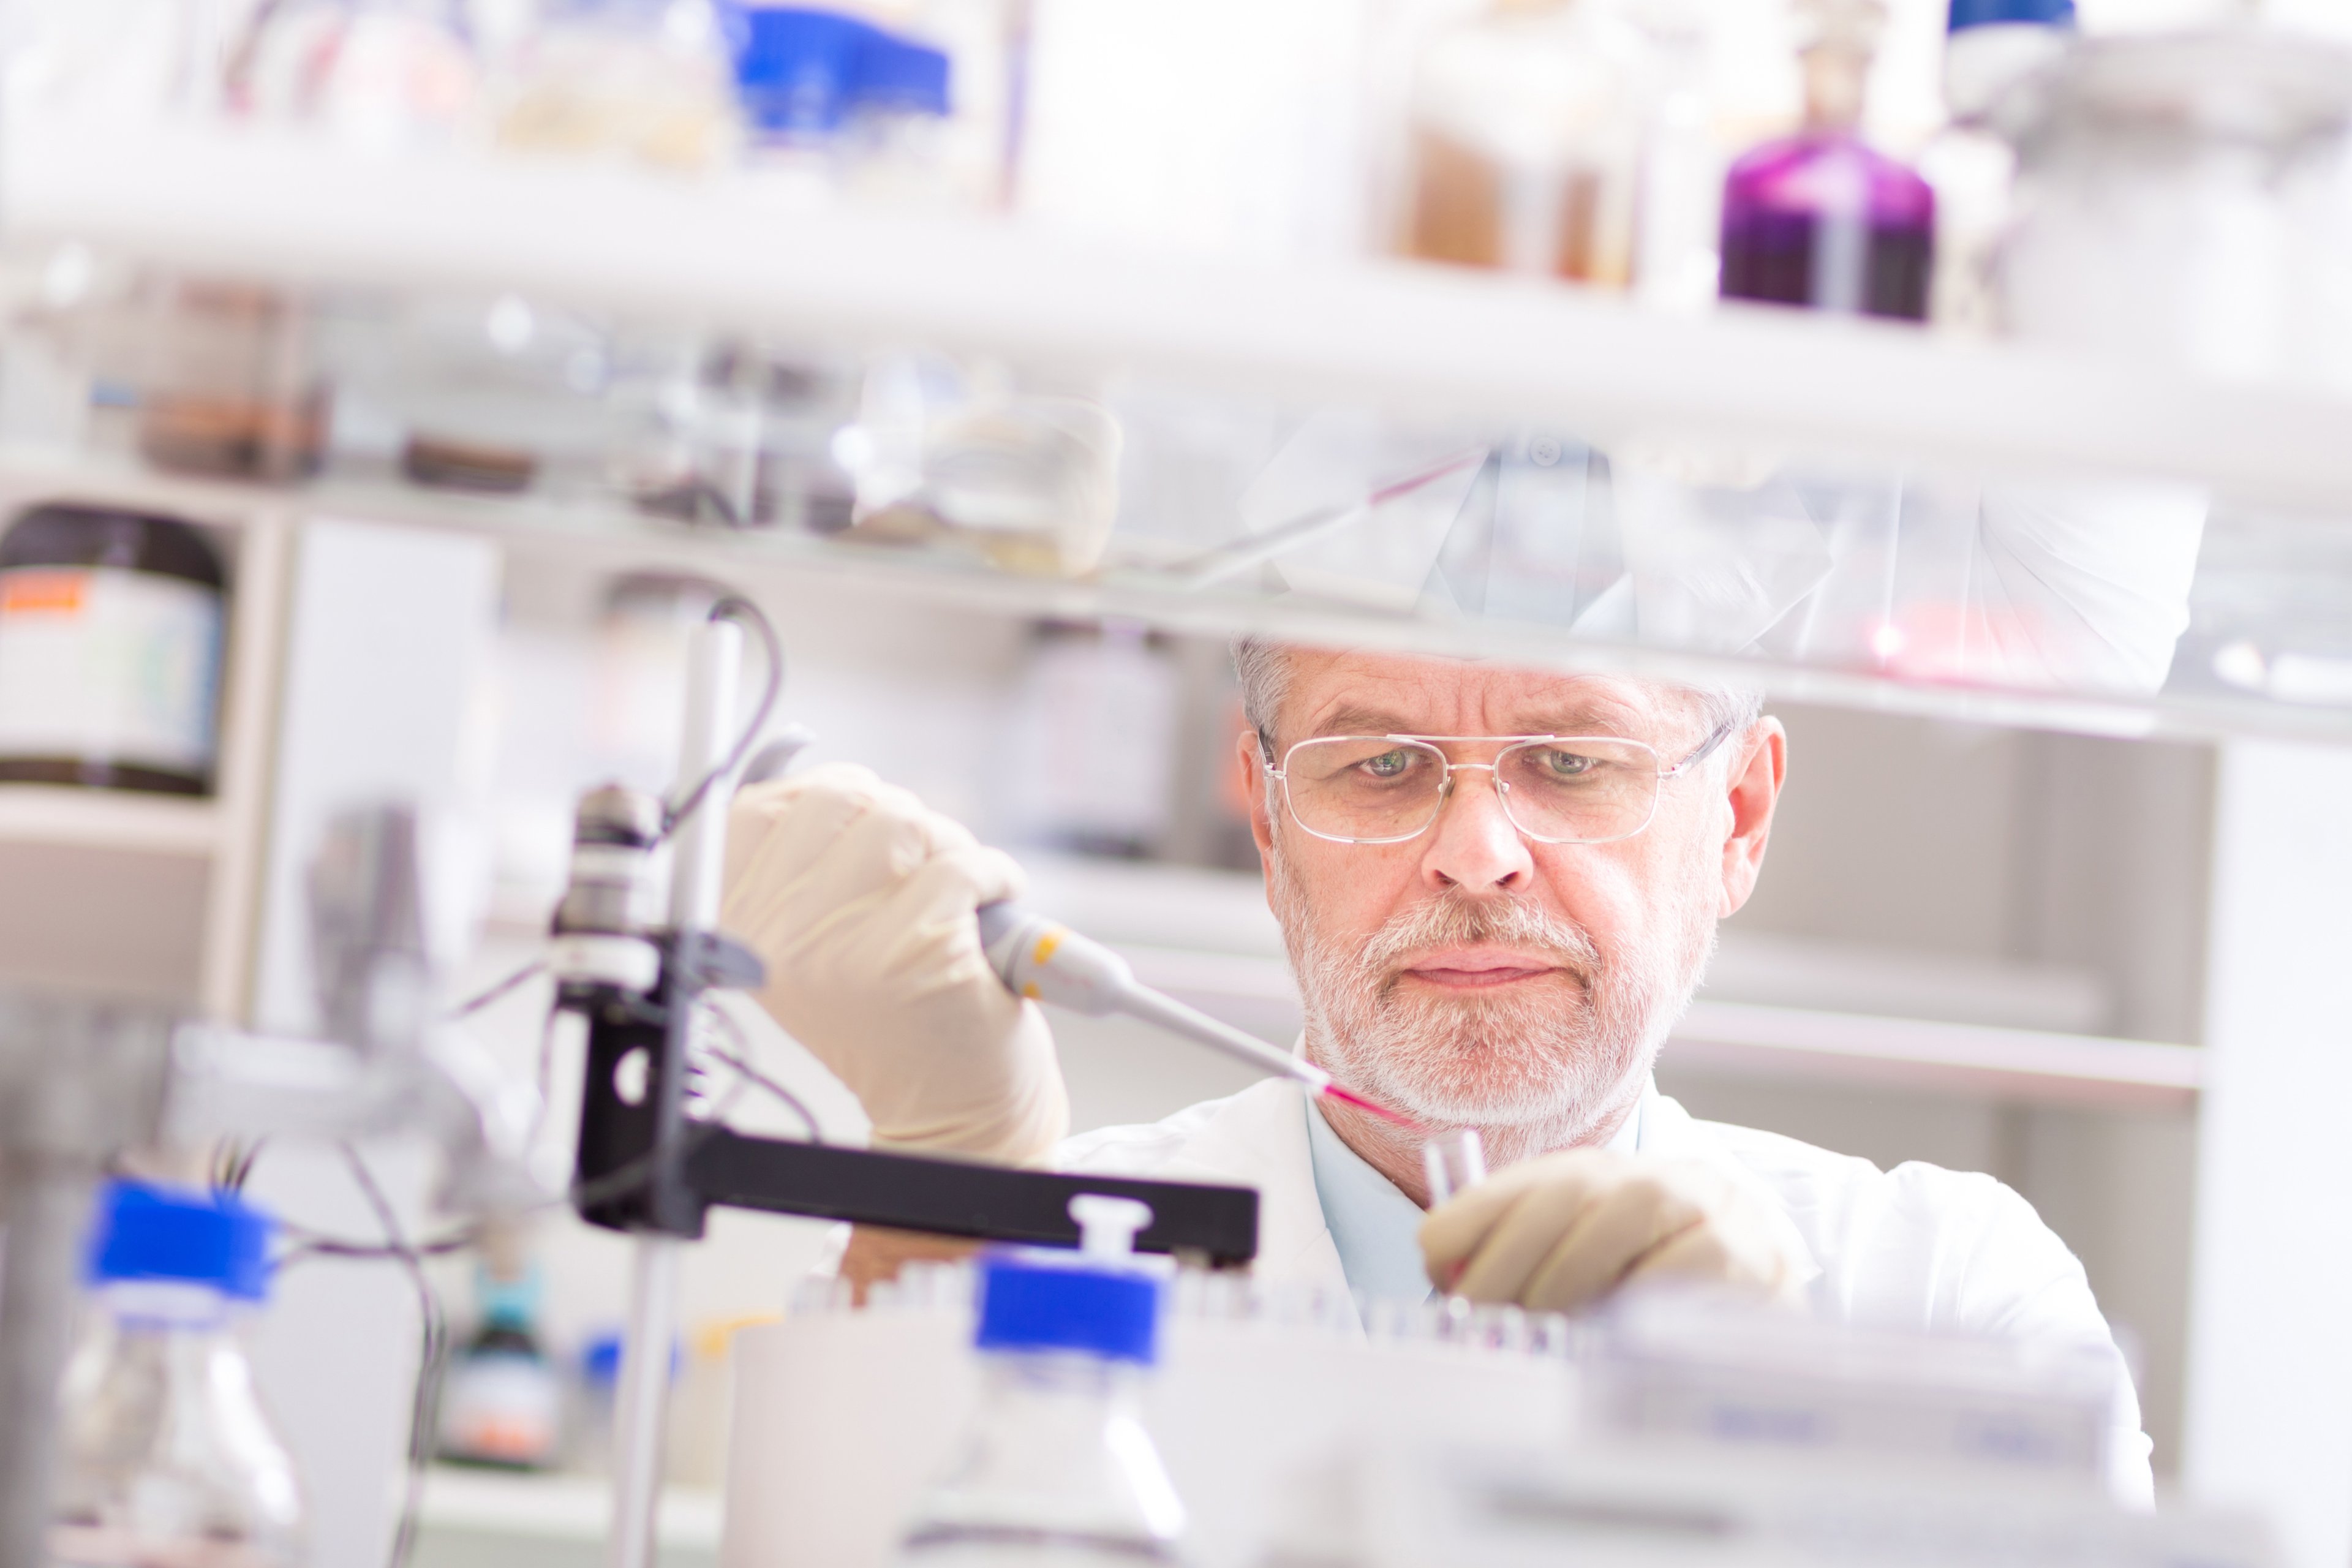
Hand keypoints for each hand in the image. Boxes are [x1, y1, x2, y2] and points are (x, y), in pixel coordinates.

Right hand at [722, 764, 1067, 1164]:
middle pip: (846, 799)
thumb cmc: (888, 1008)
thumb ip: (799, 852)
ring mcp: (843, 944)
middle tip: (920, 875)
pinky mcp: (915, 952)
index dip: (835, 799)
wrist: (944, 1105)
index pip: (770, 802)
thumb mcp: (816, 932)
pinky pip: (964, 864)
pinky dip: (995, 878)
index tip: (865, 831)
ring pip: (909, 823)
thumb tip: (800, 751)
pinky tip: (990, 913)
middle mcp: (777, 934)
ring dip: (952, 850)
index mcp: (738, 921)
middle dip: (902, 821)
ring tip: (955, 904)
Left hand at [1419, 1148, 1809, 1312]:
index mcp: (1602, 1180)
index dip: (1475, 1210)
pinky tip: (1611, 1325)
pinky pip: (1688, 1258)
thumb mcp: (1578, 1284)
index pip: (1529, 1179)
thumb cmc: (1649, 1305)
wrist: (1767, 1319)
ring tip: (1539, 1321)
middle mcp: (1652, 1177)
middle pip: (1572, 1188)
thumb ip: (1518, 1272)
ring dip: (1571, 1267)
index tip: (1431, 1255)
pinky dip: (1641, 1289)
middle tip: (1476, 1307)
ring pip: (1627, 1210)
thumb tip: (1448, 1280)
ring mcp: (1705, 1207)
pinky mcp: (1748, 1250)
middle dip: (1511, 1248)